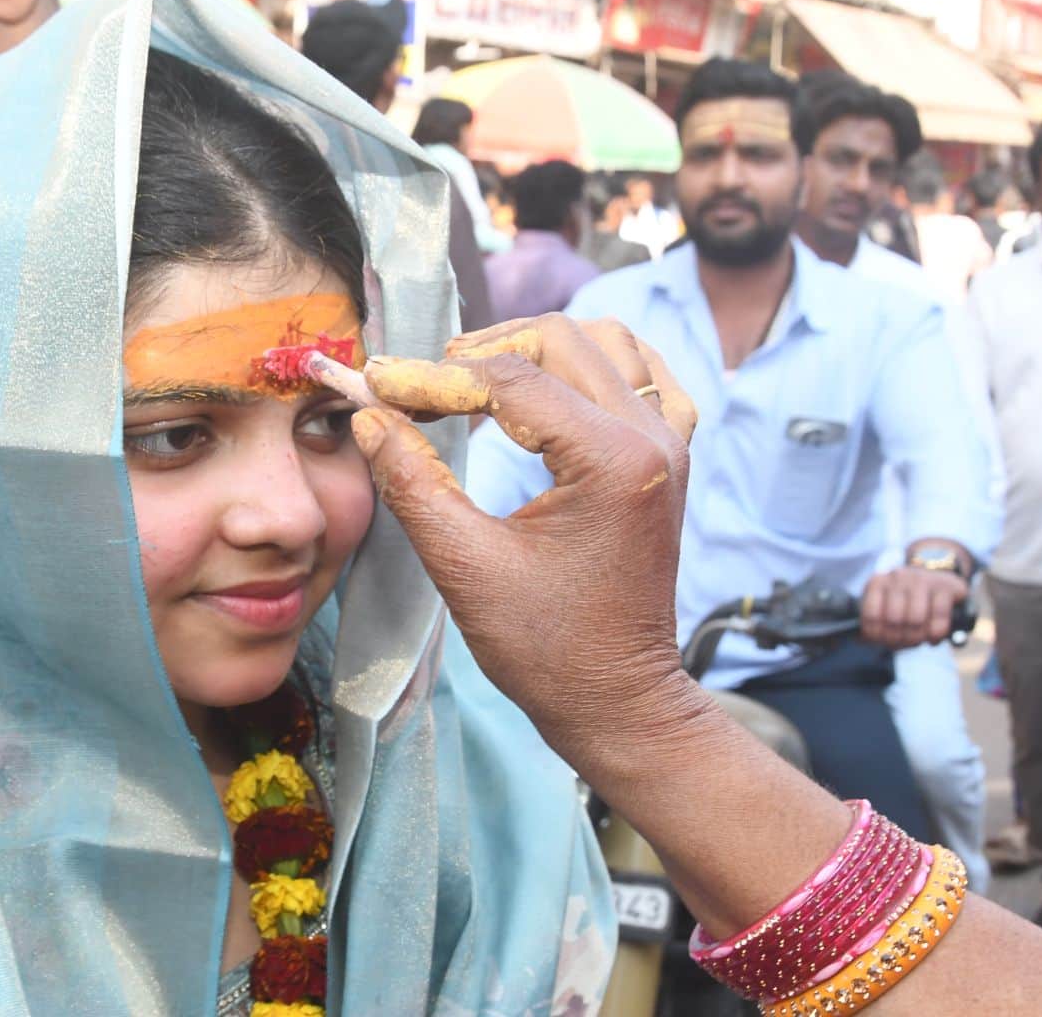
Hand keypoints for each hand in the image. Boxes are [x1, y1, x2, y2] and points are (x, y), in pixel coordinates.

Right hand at [349, 313, 698, 747]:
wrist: (620, 701)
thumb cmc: (547, 650)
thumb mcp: (464, 567)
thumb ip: (414, 481)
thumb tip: (370, 416)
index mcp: (611, 461)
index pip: (510, 381)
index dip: (433, 377)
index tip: (377, 383)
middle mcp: (652, 438)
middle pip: (560, 339)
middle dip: (480, 353)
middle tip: (418, 387)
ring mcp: (672, 444)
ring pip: (605, 342)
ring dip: (534, 348)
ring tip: (472, 381)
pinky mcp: (671, 458)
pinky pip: (645, 374)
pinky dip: (592, 363)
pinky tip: (550, 384)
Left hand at [861, 565, 967, 649]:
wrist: (940, 578)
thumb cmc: (908, 601)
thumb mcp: (885, 607)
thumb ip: (873, 624)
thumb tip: (860, 639)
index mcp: (877, 583)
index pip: (871, 616)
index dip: (877, 636)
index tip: (884, 643)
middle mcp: (898, 577)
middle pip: (893, 620)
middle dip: (899, 640)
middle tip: (905, 644)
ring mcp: (923, 579)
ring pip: (916, 619)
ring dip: (917, 638)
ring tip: (918, 641)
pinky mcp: (947, 586)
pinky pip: (939, 618)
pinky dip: (935, 635)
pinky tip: (933, 639)